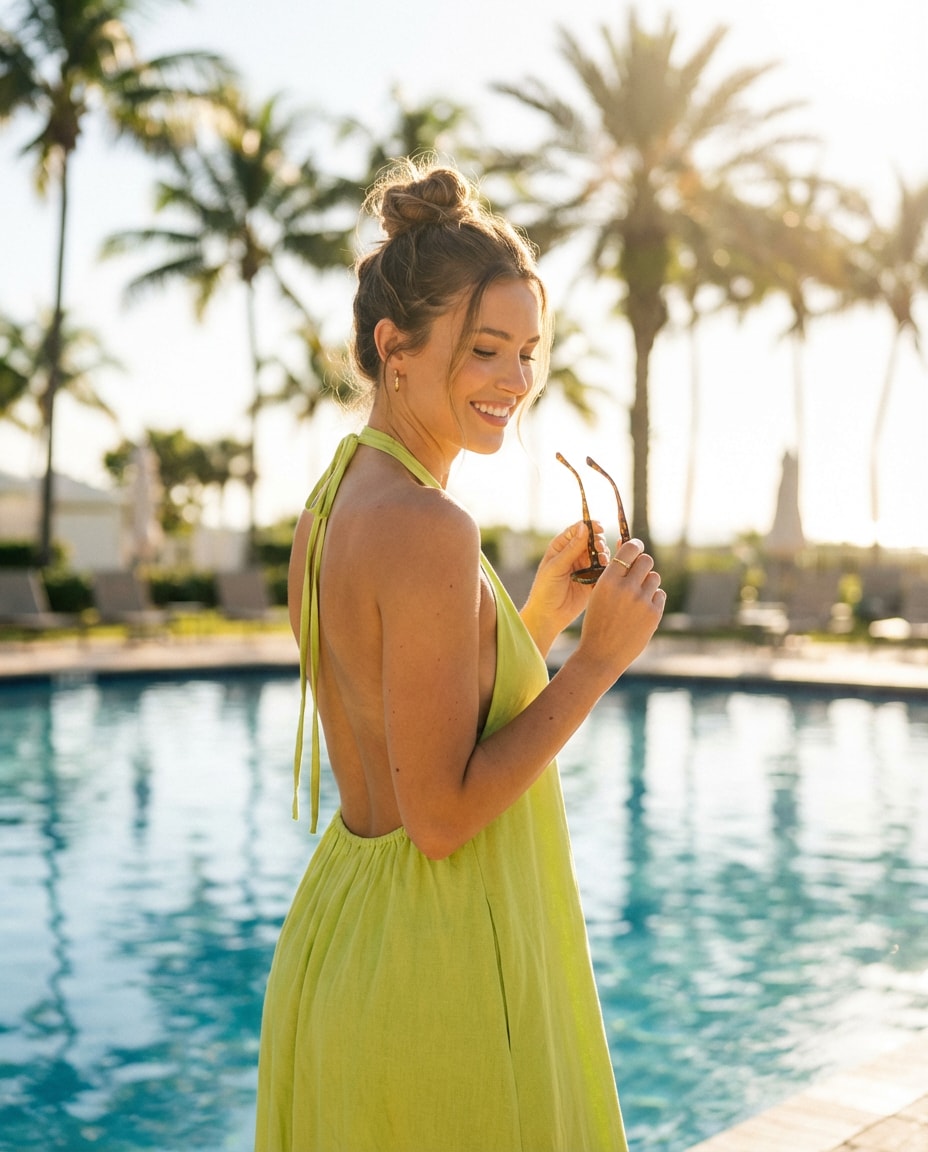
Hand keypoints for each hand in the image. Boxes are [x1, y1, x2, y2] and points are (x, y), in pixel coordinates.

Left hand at [520, 520, 606, 651]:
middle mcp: (573, 555)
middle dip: (598, 542)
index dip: (589, 527)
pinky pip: (603, 570)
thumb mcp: (556, 567)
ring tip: (602, 561)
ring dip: (604, 555)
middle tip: (600, 549)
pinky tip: (606, 571)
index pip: (577, 531)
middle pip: (591, 541)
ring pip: (600, 555)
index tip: (600, 527)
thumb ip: (571, 548)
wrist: (548, 616)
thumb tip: (584, 527)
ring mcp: (584, 568)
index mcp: (560, 548)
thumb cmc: (545, 590)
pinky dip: (607, 568)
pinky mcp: (592, 580)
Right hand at [573, 539, 665, 684]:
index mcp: (608, 580)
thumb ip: (613, 571)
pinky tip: (641, 610)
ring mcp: (642, 601)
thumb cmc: (597, 621)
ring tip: (636, 597)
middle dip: (643, 564)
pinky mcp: (654, 614)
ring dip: (648, 583)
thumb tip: (626, 544)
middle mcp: (626, 588)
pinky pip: (660, 595)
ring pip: (655, 578)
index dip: (635, 545)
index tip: (636, 547)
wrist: (601, 654)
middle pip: (646, 560)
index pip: (629, 550)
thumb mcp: (598, 593)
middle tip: (637, 573)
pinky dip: (653, 599)